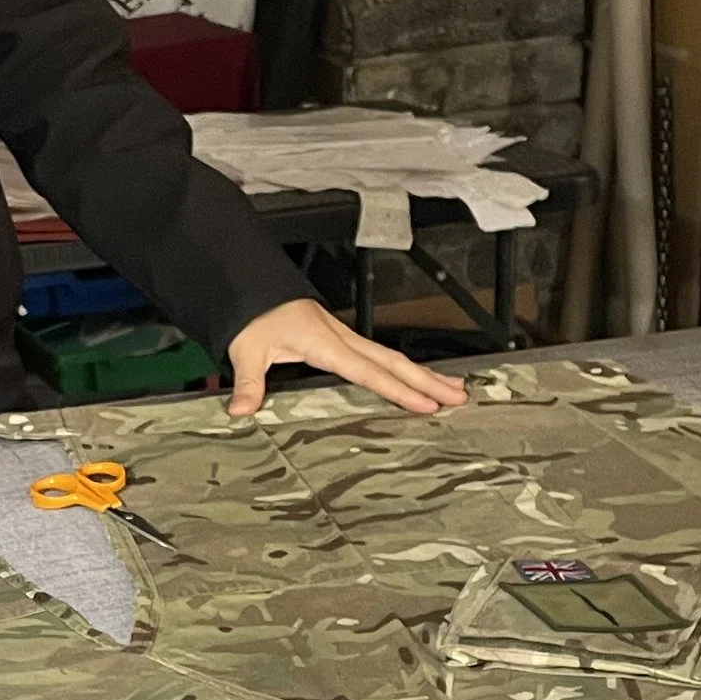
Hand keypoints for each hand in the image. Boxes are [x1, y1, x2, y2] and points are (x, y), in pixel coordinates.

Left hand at [224, 298, 467, 421]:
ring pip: (393, 358)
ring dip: (424, 374)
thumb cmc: (255, 317)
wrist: (253, 290)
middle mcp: (342, 339)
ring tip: (454, 389)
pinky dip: (404, 369)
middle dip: (428, 381)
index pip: (369, 372)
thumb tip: (242, 409)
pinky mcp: (343, 341)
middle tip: (458, 397)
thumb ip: (249, 383)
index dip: (398, 390)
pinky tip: (417, 379)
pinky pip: (381, 357)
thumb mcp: (247, 350)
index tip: (425, 404)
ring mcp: (346, 338)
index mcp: (325, 344)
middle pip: (394, 362)